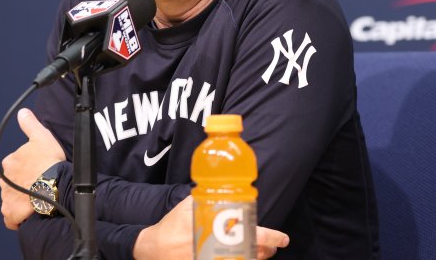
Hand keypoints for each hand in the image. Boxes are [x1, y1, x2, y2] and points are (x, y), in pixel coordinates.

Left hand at [0, 108, 65, 229]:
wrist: (53, 186)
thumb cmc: (49, 162)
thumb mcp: (43, 137)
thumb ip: (30, 124)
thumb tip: (22, 112)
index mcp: (11, 161)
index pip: (16, 165)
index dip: (29, 168)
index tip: (40, 170)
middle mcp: (4, 179)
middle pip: (13, 182)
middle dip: (23, 184)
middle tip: (40, 185)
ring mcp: (6, 197)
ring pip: (13, 197)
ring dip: (21, 199)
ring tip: (38, 200)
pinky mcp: (10, 212)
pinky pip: (11, 216)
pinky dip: (17, 216)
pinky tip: (29, 214)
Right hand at [132, 196, 288, 258]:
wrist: (153, 249)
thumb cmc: (171, 226)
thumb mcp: (187, 206)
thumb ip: (205, 197)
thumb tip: (223, 183)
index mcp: (217, 232)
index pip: (251, 236)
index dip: (270, 238)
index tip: (282, 239)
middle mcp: (217, 251)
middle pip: (252, 255)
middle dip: (266, 251)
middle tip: (272, 246)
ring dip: (256, 259)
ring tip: (262, 254)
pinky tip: (245, 259)